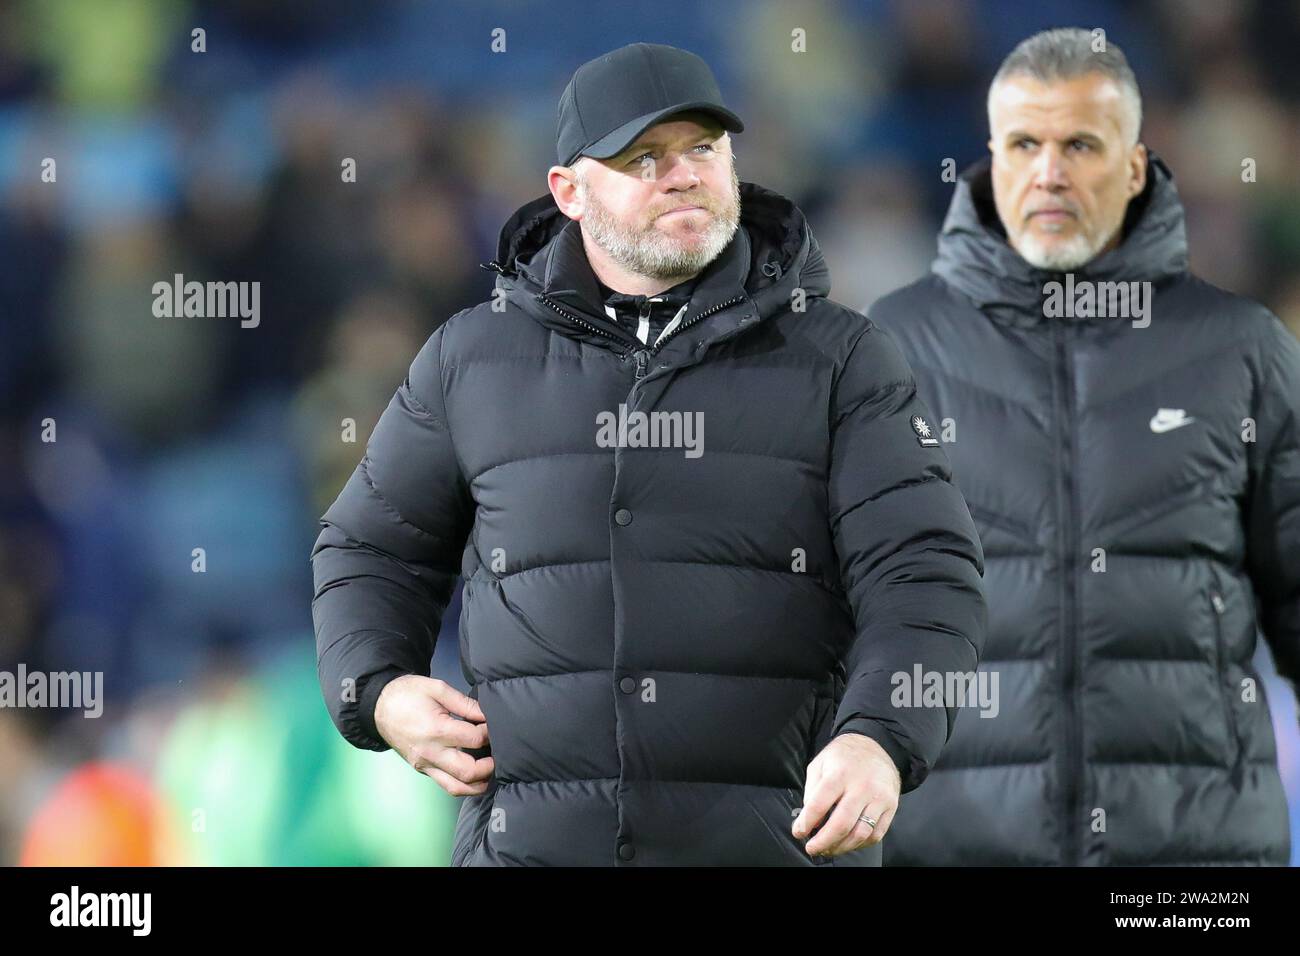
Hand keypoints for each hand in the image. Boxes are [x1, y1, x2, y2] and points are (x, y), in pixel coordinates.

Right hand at [374, 675, 493, 795]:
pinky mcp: (422, 770)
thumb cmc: (408, 693)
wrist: (378, 707)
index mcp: (436, 729)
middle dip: (489, 766)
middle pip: (468, 771)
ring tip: (490, 770)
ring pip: (457, 787)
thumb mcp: (437, 688)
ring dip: (478, 783)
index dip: (489, 733)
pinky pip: (446, 785)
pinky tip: (475, 775)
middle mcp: (430, 753)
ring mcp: (425, 765)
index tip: (494, 726)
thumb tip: (487, 715)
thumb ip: (465, 703)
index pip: (474, 739)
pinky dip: (463, 784)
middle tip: (498, 754)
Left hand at [792, 731, 900, 857]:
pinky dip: (860, 844)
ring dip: (841, 847)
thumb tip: (809, 820)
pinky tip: (848, 842)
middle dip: (823, 841)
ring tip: (828, 849)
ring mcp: (879, 798)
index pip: (820, 803)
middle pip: (842, 824)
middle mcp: (862, 787)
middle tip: (811, 848)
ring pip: (860, 833)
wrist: (876, 745)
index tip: (798, 832)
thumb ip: (811, 790)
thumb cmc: (843, 756)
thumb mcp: (820, 763)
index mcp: (840, 774)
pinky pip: (876, 834)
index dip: (807, 822)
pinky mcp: (891, 807)